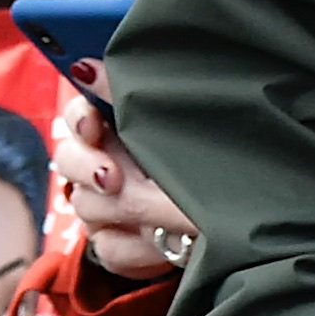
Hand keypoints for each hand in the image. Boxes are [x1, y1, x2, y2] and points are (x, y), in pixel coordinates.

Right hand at [57, 70, 194, 280]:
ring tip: (167, 214)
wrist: (246, 219)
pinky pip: (109, 249)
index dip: (79, 118)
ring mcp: (106, 206)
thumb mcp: (180, 125)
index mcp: (118, 125)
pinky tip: (168, 245)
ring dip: (125, 211)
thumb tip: (89, 65)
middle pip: (67, 159)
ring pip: (86, 207)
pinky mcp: (116, 245)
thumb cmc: (215, 161)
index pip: (77, 113)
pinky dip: (139, 250)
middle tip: (112, 178)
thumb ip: (129, 95)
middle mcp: (104, 162)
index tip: (94, 126)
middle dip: (88, 166)